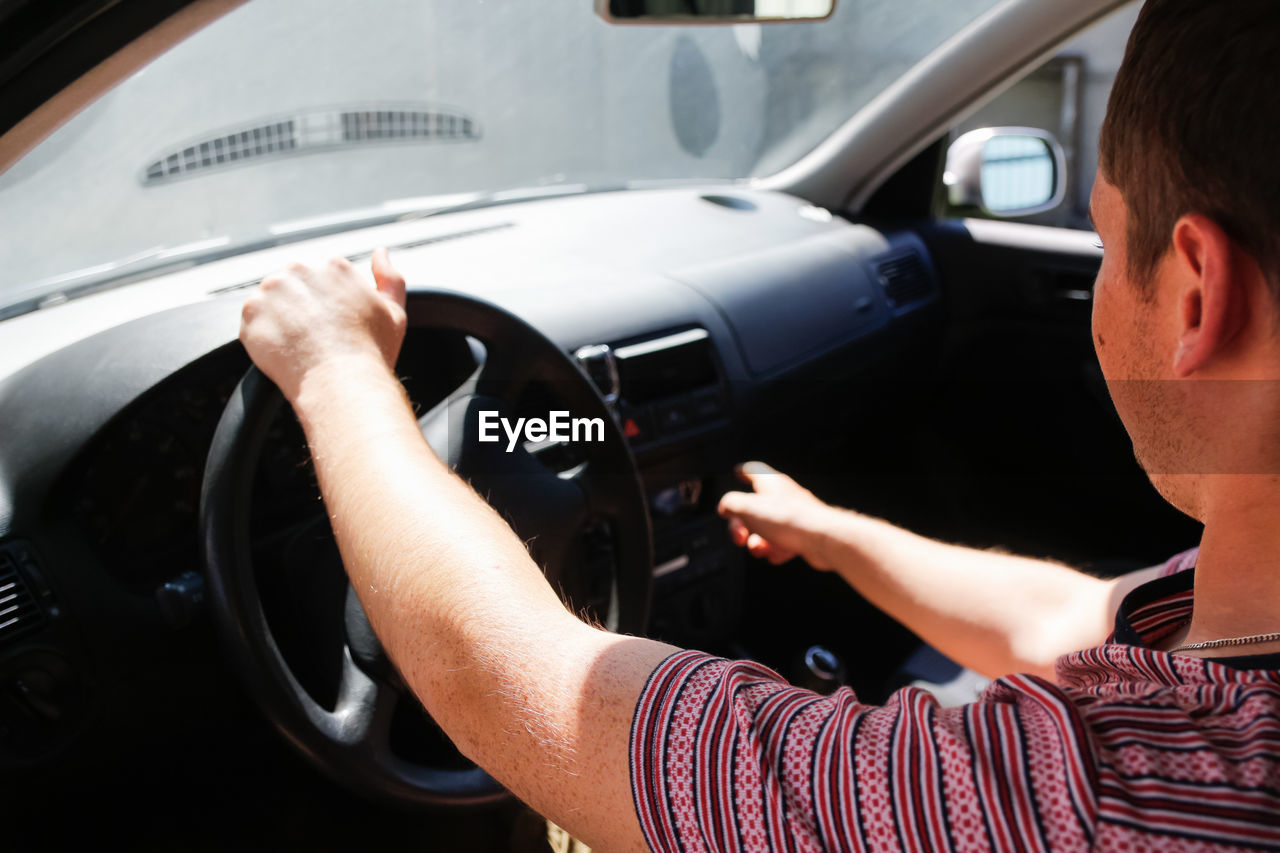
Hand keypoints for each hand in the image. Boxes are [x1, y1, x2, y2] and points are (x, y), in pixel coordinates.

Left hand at [240, 248, 406, 402]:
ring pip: (272, 301)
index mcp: (333, 265)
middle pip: (293, 285)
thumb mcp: (394, 311)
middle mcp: (299, 269)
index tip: (331, 325)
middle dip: (300, 307)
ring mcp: (271, 289)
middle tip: (315, 338)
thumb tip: (381, 253)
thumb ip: (389, 277)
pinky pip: (253, 321)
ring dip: (281, 320)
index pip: (320, 277)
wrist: (341, 382)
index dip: (326, 304)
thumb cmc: (370, 352)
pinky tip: (286, 352)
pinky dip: (264, 336)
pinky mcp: (251, 312)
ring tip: (300, 346)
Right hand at [717, 462, 829, 567]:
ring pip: (768, 529)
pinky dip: (776, 550)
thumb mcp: (746, 507)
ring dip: (758, 542)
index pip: (754, 471)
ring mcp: (795, 516)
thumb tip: (725, 507)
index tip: (737, 472)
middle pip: (755, 508)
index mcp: (771, 484)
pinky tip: (777, 554)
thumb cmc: (789, 519)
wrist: (822, 538)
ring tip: (759, 549)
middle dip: (742, 525)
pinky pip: (782, 542)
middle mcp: (784, 497)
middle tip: (739, 536)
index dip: (743, 472)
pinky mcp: (803, 535)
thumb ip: (730, 504)